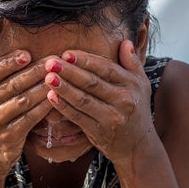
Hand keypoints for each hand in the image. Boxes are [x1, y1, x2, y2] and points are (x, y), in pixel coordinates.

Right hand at [0, 50, 51, 176]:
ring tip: (59, 77)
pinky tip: (56, 99)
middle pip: (13, 83)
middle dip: (35, 71)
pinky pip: (30, 118)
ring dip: (43, 88)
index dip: (10, 61)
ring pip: (24, 100)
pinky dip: (44, 107)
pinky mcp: (9, 136)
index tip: (27, 53)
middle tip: (53, 61)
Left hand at [43, 39, 153, 163]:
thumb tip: (124, 41)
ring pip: (83, 100)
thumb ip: (132, 63)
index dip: (85, 60)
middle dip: (69, 71)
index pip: (106, 69)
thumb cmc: (136, 110)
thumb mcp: (141, 85)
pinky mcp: (99, 132)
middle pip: (92, 83)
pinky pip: (78, 117)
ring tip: (48, 77)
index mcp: (132, 85)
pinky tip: (51, 96)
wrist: (138, 145)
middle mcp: (124, 101)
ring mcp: (111, 118)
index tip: (67, 53)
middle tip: (50, 62)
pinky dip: (64, 107)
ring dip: (64, 88)